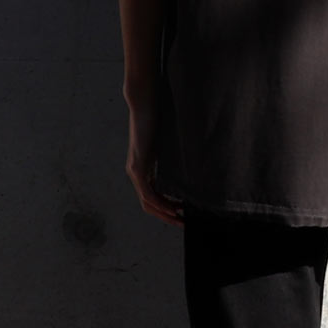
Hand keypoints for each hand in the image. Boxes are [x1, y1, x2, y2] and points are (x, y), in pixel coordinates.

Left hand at [126, 102, 183, 226]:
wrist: (145, 104)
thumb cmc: (158, 117)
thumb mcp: (169, 141)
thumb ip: (174, 154)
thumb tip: (193, 160)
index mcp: (145, 167)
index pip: (154, 195)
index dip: (168, 207)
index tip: (183, 213)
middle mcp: (137, 172)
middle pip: (150, 203)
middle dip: (166, 216)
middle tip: (183, 223)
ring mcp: (135, 170)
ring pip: (147, 201)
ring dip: (163, 213)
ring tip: (179, 219)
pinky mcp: (136, 167)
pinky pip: (147, 192)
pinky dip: (159, 203)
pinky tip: (171, 208)